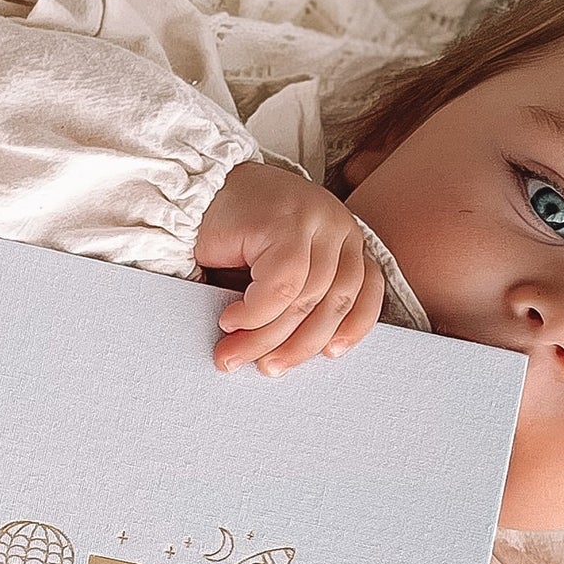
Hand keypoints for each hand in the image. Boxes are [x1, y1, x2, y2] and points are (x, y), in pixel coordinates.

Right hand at [194, 161, 384, 373]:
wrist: (197, 193)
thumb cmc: (236, 236)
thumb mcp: (280, 271)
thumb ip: (299, 301)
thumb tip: (290, 355)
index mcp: (345, 239)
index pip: (366, 290)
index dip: (353, 328)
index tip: (330, 355)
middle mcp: (339, 226)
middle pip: (334, 302)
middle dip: (298, 345)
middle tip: (267, 369)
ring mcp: (316, 219)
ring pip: (305, 299)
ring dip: (266, 336)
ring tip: (234, 352)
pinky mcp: (287, 222)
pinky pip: (281, 286)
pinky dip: (254, 314)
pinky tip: (230, 321)